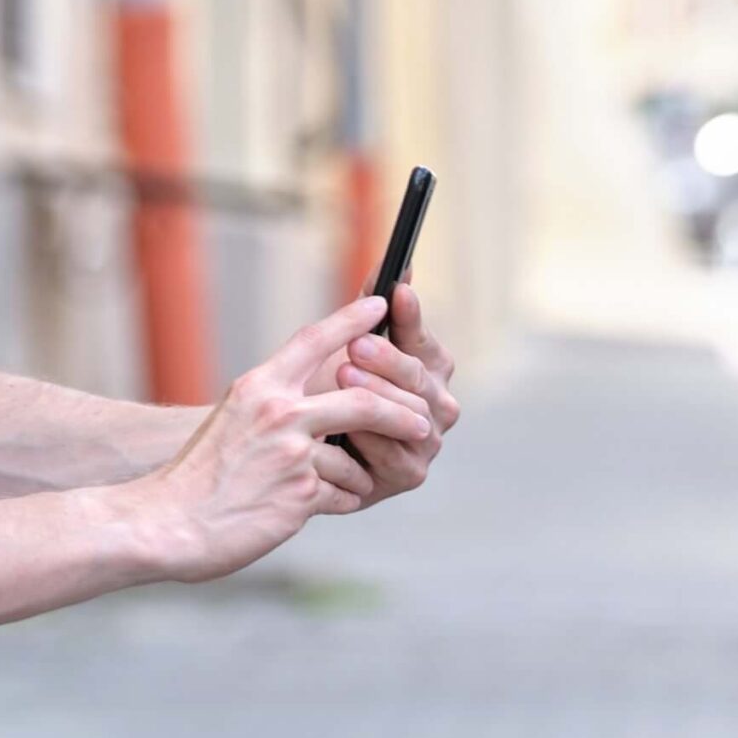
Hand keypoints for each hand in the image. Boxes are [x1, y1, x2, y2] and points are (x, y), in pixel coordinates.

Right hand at [141, 295, 430, 579]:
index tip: (380, 304)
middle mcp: (277, 412)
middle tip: (422, 421)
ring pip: (358, 454)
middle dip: (401, 411)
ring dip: (359, 472)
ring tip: (345, 483)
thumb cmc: (201, 474)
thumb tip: (326, 394)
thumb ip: (276, 402)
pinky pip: (345, 493)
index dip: (350, 319)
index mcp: (259, 386)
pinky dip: (341, 499)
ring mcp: (290, 453)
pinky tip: (319, 505)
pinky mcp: (299, 495)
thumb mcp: (234, 418)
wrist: (166, 523)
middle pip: (363, 398)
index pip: (313, 339)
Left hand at [305, 283, 460, 505]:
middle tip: (356, 345)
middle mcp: (437, 403)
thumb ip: (371, 306)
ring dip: (376, 396)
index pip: (423, 339)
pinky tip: (346, 428)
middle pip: (418, 377)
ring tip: (344, 377)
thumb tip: (400, 263)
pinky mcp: (411, 474)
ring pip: (409, 414)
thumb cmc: (328, 393)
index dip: (410, 318)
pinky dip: (370, 440)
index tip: (397, 295)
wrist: (300, 454)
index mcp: (429, 368)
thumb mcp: (346, 345)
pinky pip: (394, 454)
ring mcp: (427, 440)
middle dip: (387, 359)